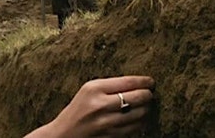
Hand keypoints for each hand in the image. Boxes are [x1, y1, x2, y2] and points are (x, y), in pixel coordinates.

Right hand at [25, 76, 153, 137]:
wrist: (64, 135)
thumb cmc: (78, 109)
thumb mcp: (88, 91)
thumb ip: (110, 86)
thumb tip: (139, 84)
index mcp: (94, 88)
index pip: (128, 82)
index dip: (144, 81)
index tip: (150, 81)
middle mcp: (101, 105)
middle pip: (138, 97)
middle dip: (148, 95)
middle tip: (149, 94)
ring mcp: (107, 123)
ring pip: (140, 114)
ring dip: (146, 109)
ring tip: (145, 106)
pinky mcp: (112, 137)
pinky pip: (135, 128)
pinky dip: (140, 122)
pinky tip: (138, 118)